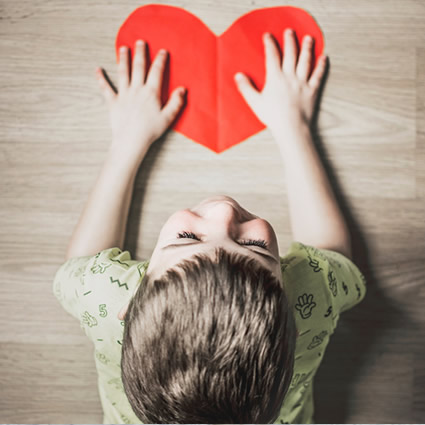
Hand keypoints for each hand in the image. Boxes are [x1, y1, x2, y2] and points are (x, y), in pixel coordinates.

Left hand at [95, 40, 185, 158]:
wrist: (132, 140)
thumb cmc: (150, 131)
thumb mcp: (168, 118)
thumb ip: (176, 102)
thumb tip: (182, 89)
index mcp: (151, 93)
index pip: (157, 71)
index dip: (160, 60)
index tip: (162, 51)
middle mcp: (136, 90)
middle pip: (138, 67)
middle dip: (140, 53)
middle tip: (140, 42)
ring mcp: (124, 95)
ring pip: (123, 72)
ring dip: (123, 59)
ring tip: (123, 48)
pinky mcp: (113, 102)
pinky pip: (105, 88)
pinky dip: (101, 78)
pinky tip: (97, 70)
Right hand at [234, 29, 326, 132]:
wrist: (291, 127)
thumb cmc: (272, 116)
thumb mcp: (255, 102)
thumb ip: (246, 88)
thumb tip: (238, 75)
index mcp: (275, 78)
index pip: (272, 56)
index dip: (270, 44)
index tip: (268, 36)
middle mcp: (290, 76)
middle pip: (291, 54)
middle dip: (290, 41)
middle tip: (290, 31)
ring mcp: (302, 82)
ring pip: (305, 61)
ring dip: (307, 48)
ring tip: (308, 39)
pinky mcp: (312, 90)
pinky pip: (318, 75)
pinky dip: (321, 66)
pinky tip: (324, 57)